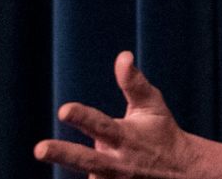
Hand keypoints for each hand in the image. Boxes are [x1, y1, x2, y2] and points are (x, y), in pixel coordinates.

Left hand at [34, 51, 204, 177]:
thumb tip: (122, 55)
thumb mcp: (152, 105)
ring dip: (70, 168)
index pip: (101, 125)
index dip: (82, 117)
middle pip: (86, 159)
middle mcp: (117, 163)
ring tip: (52, 158)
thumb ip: (134, 83)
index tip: (64, 110)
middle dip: (62, 154)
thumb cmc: (161, 132)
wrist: (182, 173)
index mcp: (125, 137)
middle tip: (39, 149)